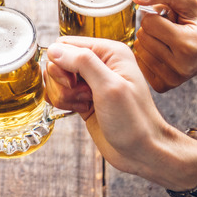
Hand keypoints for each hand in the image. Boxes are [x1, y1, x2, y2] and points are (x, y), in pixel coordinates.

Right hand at [45, 37, 196, 190]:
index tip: (73, 82)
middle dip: (61, 81)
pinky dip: (64, 102)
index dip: (61, 63)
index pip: (66, 44)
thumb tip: (55, 50)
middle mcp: (99, 63)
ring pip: (56, 79)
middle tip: (81, 95)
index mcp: (110, 52)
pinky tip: (79, 110)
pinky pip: (60, 92)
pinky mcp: (84, 97)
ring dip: (63, 94)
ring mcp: (90, 81)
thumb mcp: (109, 87)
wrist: (142, 152)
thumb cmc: (133, 121)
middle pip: (57, 61)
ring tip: (84, 105)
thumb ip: (82, 62)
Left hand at [132, 0, 196, 91]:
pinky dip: (147, 55)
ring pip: (138, 50)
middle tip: (170, 30)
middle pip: (142, 37)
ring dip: (149, 41)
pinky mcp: (163, 86)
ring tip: (168, 41)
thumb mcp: (189, 1)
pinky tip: (163, 53)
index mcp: (188, 44)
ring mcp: (171, 79)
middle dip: (152, 28)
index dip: (156, 16)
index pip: (149, 23)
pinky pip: (139, 64)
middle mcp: (180, 66)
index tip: (171, 19)